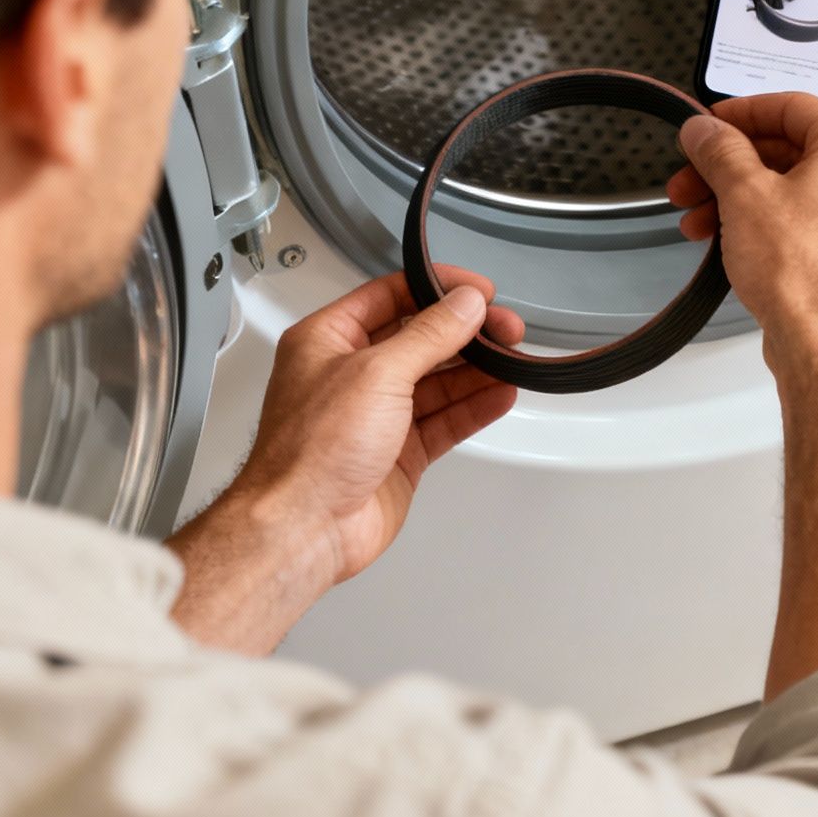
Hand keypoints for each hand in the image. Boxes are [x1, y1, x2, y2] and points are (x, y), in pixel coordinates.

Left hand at [229, 267, 524, 586]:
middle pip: (420, 339)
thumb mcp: (376, 373)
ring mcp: (376, 416)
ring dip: (476, 370)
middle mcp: (350, 375)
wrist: (306, 527)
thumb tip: (463, 306)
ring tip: (511, 359)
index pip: (390, 297)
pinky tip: (499, 394)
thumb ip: (428, 335)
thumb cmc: (309, 453)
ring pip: (437, 382)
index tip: (477, 291)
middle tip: (504, 329)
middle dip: (465, 332)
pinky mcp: (398, 453)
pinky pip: (444, 420)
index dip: (436, 289)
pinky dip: (474, 407)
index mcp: (327, 341)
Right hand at [666, 92, 817, 373]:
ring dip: (743, 200)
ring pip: (799, 191)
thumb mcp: (745, 196)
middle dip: (731, 167)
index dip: (739, 113)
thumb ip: (720, 151)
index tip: (709, 125)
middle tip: (692, 179)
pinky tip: (734, 242)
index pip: (792, 106)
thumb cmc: (807, 280)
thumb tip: (706, 131)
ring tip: (701, 221)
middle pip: (792, 152)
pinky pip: (813, 224)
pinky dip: (772, 226)